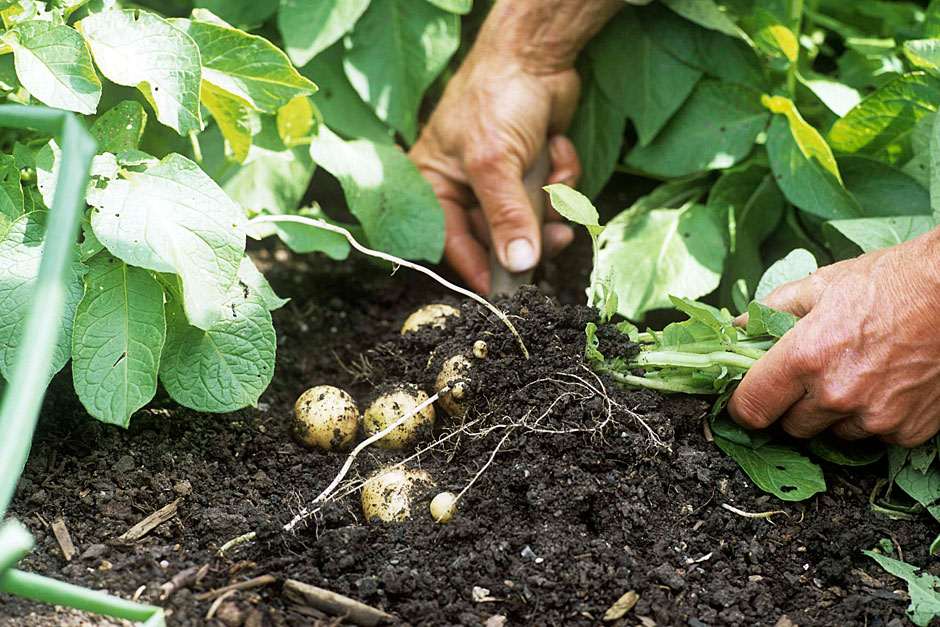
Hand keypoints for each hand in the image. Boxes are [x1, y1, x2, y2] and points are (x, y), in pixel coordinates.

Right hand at [409, 51, 581, 293]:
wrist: (536, 53)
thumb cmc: (495, 98)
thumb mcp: (494, 163)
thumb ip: (505, 218)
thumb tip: (519, 265)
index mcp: (434, 185)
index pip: (450, 242)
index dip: (478, 268)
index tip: (505, 291)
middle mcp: (464, 187)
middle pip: (497, 238)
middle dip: (530, 232)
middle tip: (555, 238)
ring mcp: (501, 181)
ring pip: (531, 221)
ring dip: (550, 201)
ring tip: (555, 177)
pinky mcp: (532, 172)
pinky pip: (551, 197)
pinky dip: (561, 176)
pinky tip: (556, 147)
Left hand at [728, 231, 939, 446]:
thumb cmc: (889, 282)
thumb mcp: (820, 285)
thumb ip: (771, 310)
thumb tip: (738, 327)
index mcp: (805, 357)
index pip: (752, 408)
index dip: (745, 406)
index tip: (749, 399)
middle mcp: (836, 394)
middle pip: (791, 426)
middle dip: (793, 406)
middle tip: (810, 378)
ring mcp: (875, 416)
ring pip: (833, 433)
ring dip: (835, 414)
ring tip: (855, 374)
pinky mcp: (908, 430)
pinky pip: (876, 436)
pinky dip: (875, 418)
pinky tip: (885, 384)